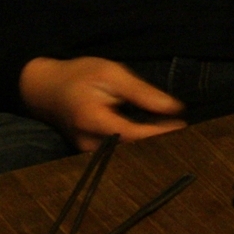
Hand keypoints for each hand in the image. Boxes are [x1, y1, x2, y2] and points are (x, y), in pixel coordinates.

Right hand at [18, 56, 185, 148]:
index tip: (184, 128)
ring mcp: (88, 155)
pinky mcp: (91, 157)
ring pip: (127, 158)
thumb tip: (174, 108)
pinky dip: (139, 150)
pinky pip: (120, 157)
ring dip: (151, 150)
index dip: (161, 134)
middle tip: (186, 136)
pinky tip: (156, 142)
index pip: (135, 135)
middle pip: (133, 153)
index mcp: (93, 120)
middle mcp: (89, 144)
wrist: (46, 89)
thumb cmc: (79, 76)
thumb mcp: (111, 74)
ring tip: (175, 139)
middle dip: (160, 146)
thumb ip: (142, 92)